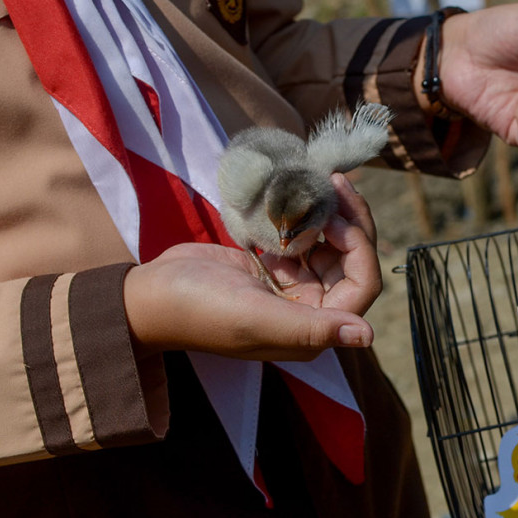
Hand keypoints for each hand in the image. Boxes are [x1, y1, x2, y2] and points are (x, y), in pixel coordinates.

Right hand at [124, 173, 381, 362]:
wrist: (150, 295)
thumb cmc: (200, 310)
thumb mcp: (256, 317)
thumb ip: (312, 328)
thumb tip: (367, 337)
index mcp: (312, 332)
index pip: (361, 286)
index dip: (359, 249)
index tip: (332, 216)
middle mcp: (311, 311)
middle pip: (352, 262)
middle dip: (350, 221)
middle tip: (335, 181)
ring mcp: (294, 289)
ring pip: (333, 247)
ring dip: (331, 214)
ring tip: (322, 180)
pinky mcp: (276, 267)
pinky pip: (306, 238)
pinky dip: (307, 215)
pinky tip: (301, 192)